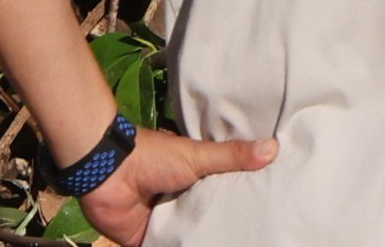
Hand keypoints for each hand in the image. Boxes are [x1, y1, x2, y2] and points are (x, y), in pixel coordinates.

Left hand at [73, 127, 274, 244]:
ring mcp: (165, 224)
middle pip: (207, 222)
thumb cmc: (154, 157)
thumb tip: (275, 147)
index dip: (240, 206)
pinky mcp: (148, 241)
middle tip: (257, 240)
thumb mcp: (198, 156)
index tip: (265, 215)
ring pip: (190, 240)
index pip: (222, 197)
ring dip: (202, 243)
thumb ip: (232, 156)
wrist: (109, 172)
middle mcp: (181, 204)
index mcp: (194, 182)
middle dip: (223, 231)